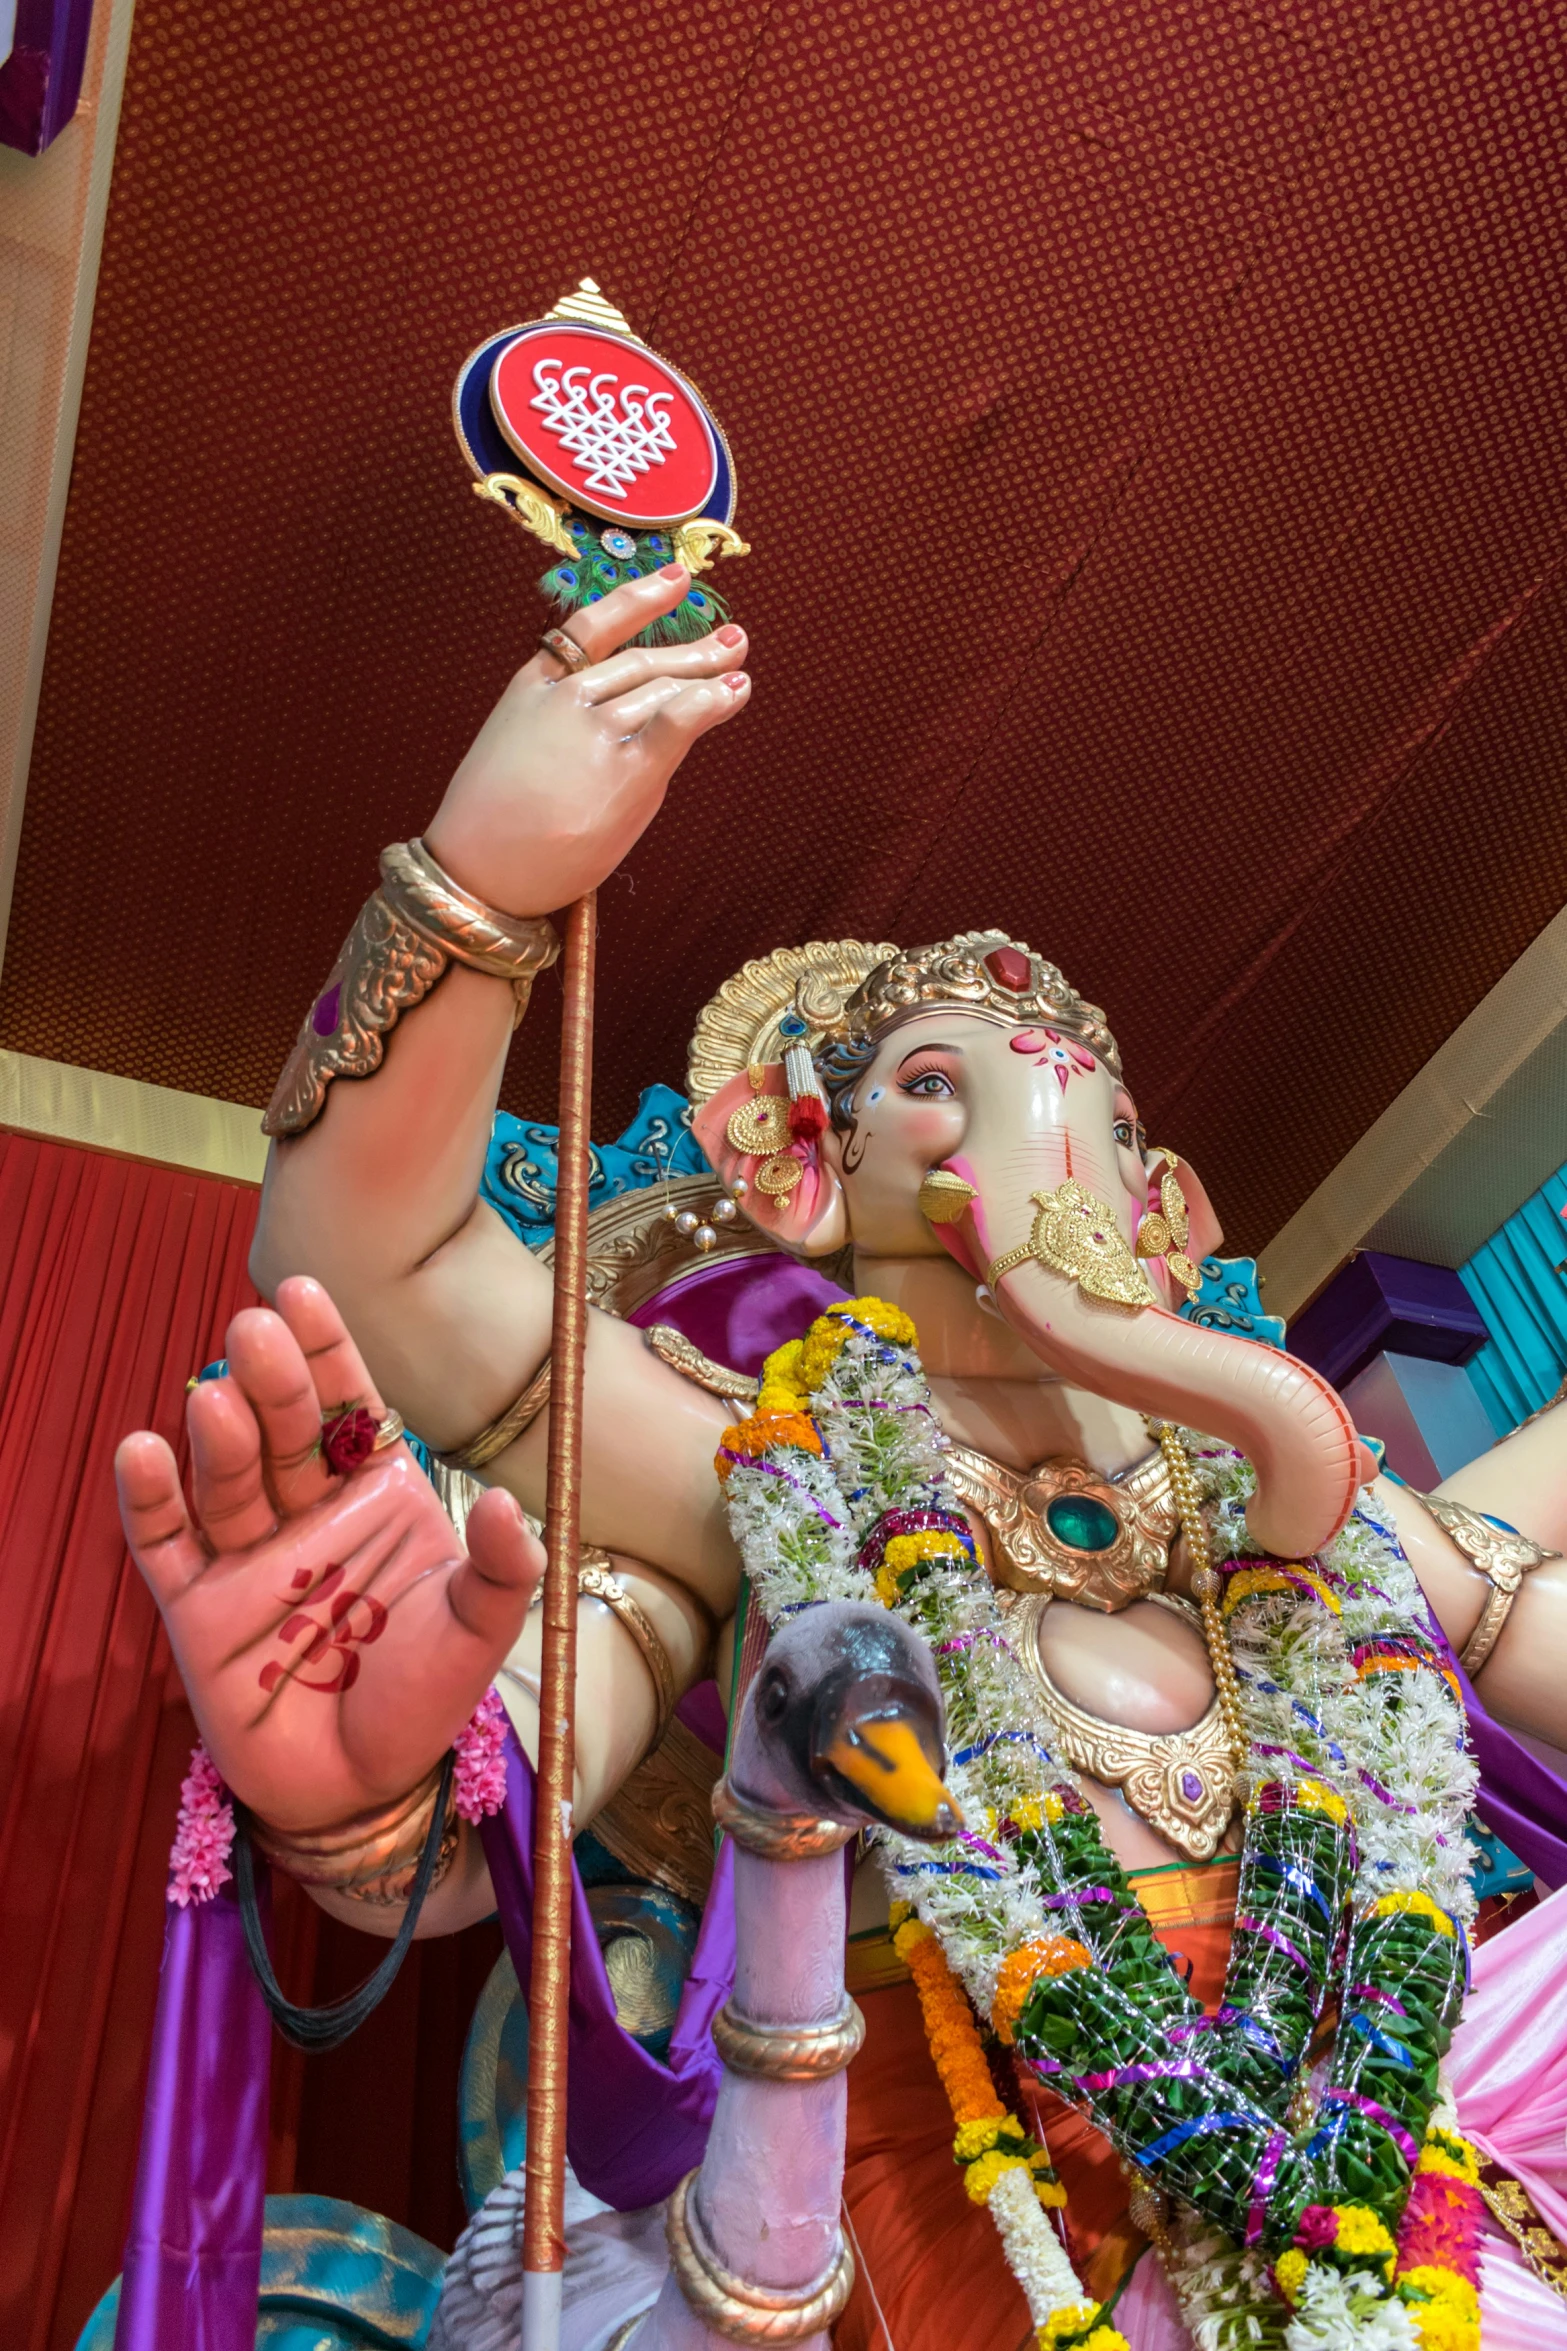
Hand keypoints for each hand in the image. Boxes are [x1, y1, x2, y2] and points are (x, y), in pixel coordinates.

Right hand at [115, 1276, 542, 1830]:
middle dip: (273, 1379)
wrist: (365, 1789)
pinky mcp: (194, 1607)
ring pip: (228, 1478)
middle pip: (285, 1432)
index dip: (328, 1351)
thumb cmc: (425, 1699)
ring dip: (219, 1435)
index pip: (350, 1407)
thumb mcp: (480, 1630)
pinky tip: (142, 1450)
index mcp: (376, 1495)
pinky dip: (149, 1499)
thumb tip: (505, 1504)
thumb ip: (501, 1566)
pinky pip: (164, 1543)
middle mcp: (308, 1512)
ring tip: (214, 1395)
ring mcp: (248, 1556)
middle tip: (257, 1329)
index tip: (306, 1292)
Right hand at [425, 567, 749, 915]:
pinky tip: (734, 692)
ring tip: (738, 676)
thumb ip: (566, 726)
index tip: (677, 581)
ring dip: (710, 679)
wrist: (478, 872)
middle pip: (642, 663)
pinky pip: (678, 722)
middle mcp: (567, 699)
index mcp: (533, 687)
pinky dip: (710, 702)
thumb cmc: (492, 827)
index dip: (640, 598)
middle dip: (693, 652)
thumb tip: (632, 724)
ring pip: (664, 694)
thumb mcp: (515, 750)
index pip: (594, 627)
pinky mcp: (626, 771)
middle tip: (731, 642)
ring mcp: (597, 732)